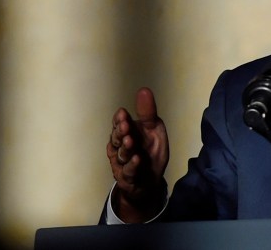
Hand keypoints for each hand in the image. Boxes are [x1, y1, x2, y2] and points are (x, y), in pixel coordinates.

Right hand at [106, 87, 168, 221]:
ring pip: (120, 154)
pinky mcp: (127, 177)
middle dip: (120, 132)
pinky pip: (128, 171)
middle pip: (116, 138)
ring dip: (126, 148)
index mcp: (126, 132)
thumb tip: (144, 90)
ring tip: (130, 141)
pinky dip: (132, 165)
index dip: (119, 119)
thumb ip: (148, 113)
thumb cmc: (151, 151)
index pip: (118, 123)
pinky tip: (137, 159)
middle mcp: (120, 146)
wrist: (151, 181)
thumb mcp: (154, 129)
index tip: (123, 114)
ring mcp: (121, 162)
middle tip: (125, 126)